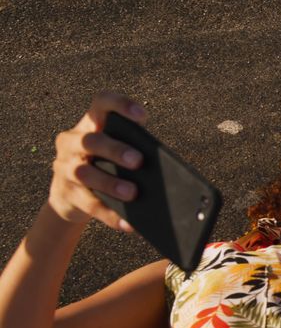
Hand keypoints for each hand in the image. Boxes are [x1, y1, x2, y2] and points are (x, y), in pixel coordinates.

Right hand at [49, 92, 146, 231]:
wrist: (70, 196)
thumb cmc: (104, 166)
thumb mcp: (114, 154)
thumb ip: (135, 151)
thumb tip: (168, 172)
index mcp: (90, 124)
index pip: (101, 103)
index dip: (120, 105)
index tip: (142, 116)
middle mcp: (72, 142)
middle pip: (91, 140)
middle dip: (115, 149)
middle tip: (139, 161)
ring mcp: (65, 167)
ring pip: (84, 172)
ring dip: (110, 183)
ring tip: (134, 193)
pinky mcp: (67, 193)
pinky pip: (89, 204)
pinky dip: (110, 215)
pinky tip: (129, 224)